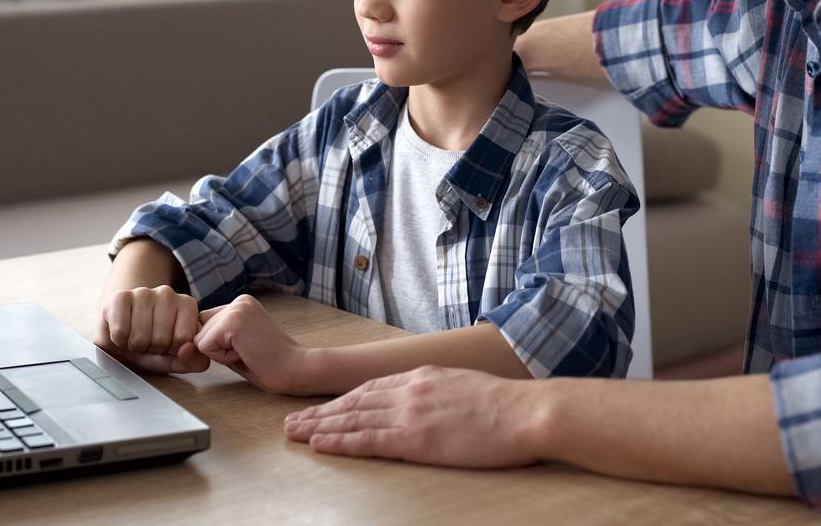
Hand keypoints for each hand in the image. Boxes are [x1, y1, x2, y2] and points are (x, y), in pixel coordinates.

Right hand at [95, 285, 209, 373]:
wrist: (122, 334)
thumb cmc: (151, 344)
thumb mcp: (176, 358)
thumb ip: (194, 360)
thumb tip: (187, 350)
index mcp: (187, 305)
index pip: (184, 339)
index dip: (172, 350)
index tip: (167, 345)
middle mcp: (167, 293)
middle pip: (161, 339)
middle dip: (152, 349)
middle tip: (148, 342)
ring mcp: (143, 292)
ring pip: (140, 337)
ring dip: (135, 346)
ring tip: (136, 337)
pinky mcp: (120, 297)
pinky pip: (121, 332)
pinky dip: (119, 340)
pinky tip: (123, 332)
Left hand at [194, 294, 311, 394]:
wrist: (296, 370)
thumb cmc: (271, 365)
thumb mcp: (235, 349)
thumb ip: (210, 343)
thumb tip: (180, 346)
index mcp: (241, 304)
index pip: (205, 326)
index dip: (218, 346)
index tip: (247, 350)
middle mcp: (238, 301)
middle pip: (200, 331)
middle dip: (217, 350)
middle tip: (249, 353)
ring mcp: (236, 308)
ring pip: (201, 339)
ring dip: (220, 354)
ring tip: (248, 353)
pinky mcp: (233, 321)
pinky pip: (205, 346)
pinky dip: (222, 357)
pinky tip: (246, 354)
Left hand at [284, 366, 539, 467]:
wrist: (527, 412)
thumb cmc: (509, 405)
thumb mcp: (466, 386)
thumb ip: (441, 392)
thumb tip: (432, 405)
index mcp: (423, 376)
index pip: (372, 387)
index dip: (343, 400)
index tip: (324, 408)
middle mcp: (410, 389)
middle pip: (354, 401)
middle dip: (321, 412)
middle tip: (293, 421)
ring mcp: (410, 412)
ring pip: (353, 419)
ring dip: (320, 427)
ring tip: (294, 433)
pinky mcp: (415, 438)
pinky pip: (368, 440)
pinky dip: (340, 442)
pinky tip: (320, 444)